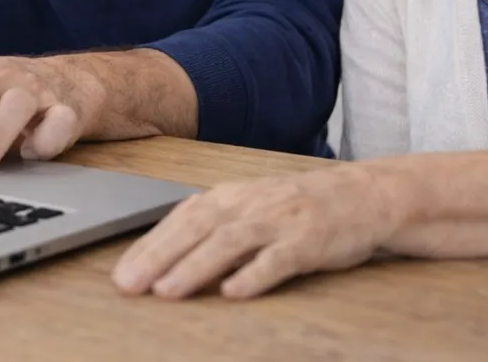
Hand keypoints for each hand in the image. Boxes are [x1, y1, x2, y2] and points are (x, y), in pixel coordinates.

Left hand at [111, 164, 397, 298]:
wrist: (365, 194)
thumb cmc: (300, 207)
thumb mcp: (253, 207)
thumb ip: (214, 227)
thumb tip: (166, 259)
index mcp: (233, 195)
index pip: (182, 218)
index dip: (150, 244)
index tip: (122, 272)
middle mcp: (251, 203)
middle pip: (198, 228)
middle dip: (160, 256)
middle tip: (129, 284)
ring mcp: (281, 221)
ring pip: (231, 242)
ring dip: (196, 267)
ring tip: (168, 290)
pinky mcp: (310, 241)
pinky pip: (279, 259)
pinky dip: (255, 275)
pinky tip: (234, 292)